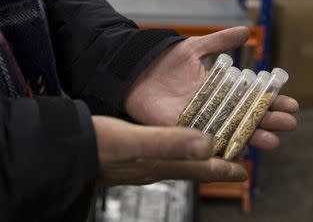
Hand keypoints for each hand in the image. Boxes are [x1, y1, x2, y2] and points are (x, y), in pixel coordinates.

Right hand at [93, 116, 246, 185]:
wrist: (68, 153)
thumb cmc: (98, 146)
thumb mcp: (135, 141)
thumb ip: (170, 143)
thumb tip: (207, 144)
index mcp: (161, 164)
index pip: (201, 169)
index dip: (224, 169)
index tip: (243, 171)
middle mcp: (156, 167)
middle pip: (194, 168)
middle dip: (216, 165)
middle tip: (233, 160)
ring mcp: (143, 164)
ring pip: (181, 163)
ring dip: (198, 159)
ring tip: (209, 151)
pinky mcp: (133, 158)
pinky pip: (164, 156)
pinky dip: (178, 151)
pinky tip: (173, 146)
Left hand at [124, 27, 298, 150]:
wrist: (135, 70)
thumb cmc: (164, 60)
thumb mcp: (195, 47)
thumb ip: (219, 41)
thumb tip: (247, 31)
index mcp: (220, 89)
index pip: (251, 98)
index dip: (271, 101)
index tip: (292, 104)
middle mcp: (214, 108)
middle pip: (246, 118)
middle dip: (268, 121)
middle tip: (288, 124)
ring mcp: (200, 121)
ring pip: (231, 132)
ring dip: (251, 137)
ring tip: (271, 140)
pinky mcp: (182, 131)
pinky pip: (204, 143)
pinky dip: (220, 149)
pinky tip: (238, 155)